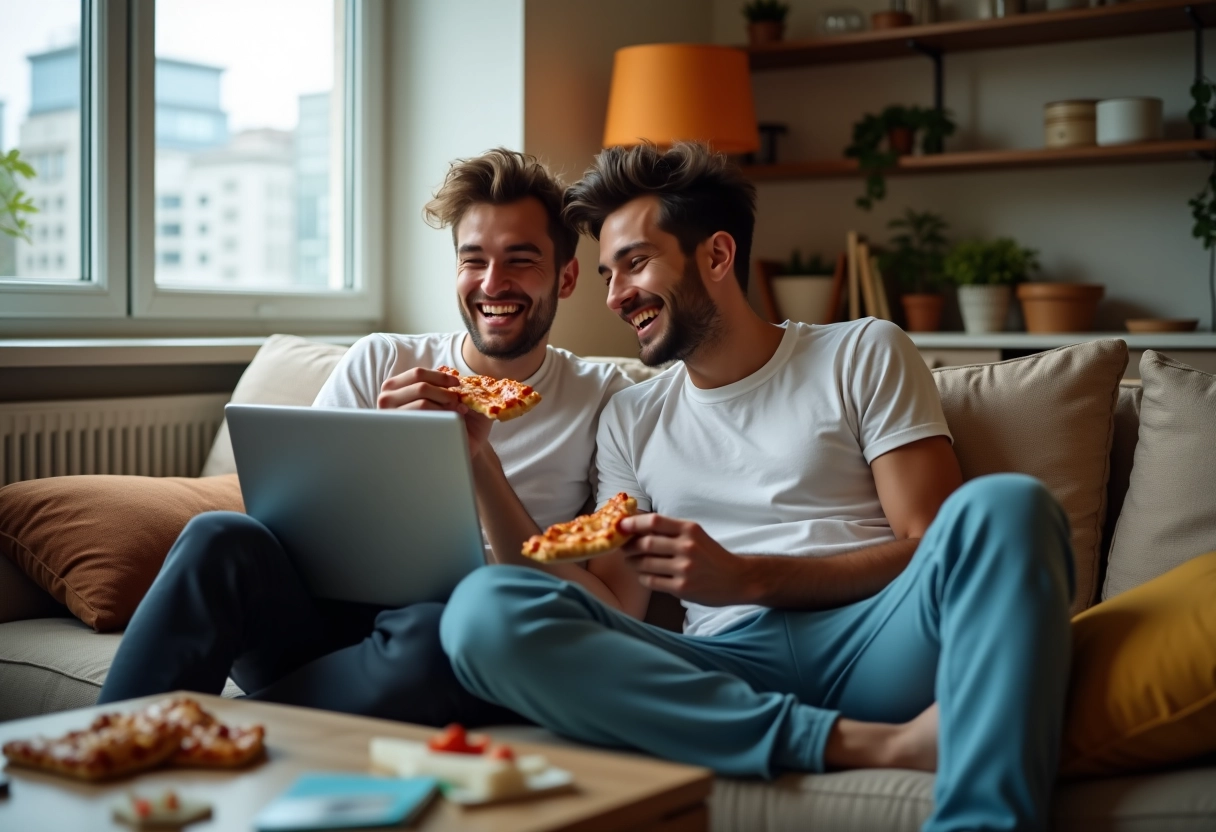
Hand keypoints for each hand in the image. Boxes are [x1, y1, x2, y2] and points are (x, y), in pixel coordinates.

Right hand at [377, 368, 491, 457]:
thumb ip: (438, 383)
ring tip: (457, 413)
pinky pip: (425, 421)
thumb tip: (450, 375)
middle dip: (444, 393)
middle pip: (421, 387)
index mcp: (393, 386)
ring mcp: (391, 418)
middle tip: (458, 401)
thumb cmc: (440, 417)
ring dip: (445, 406)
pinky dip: (442, 419)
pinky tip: (451, 424)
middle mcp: (386, 400)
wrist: (443, 445)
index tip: (457, 383)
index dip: (440, 377)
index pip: (417, 374)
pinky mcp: (400, 434)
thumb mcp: (436, 394)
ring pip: (423, 404)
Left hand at [619, 513, 752, 605]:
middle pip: (645, 543)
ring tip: (631, 561)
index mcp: (689, 529)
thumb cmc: (711, 555)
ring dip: (632, 562)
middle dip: (628, 546)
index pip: (653, 521)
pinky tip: (643, 575)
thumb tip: (635, 526)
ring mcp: (684, 568)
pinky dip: (642, 577)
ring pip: (645, 563)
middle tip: (622, 547)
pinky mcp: (682, 587)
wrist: (736, 579)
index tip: (619, 526)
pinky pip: (651, 581)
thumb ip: (670, 530)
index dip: (632, 523)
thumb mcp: (695, 534)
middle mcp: (687, 547)